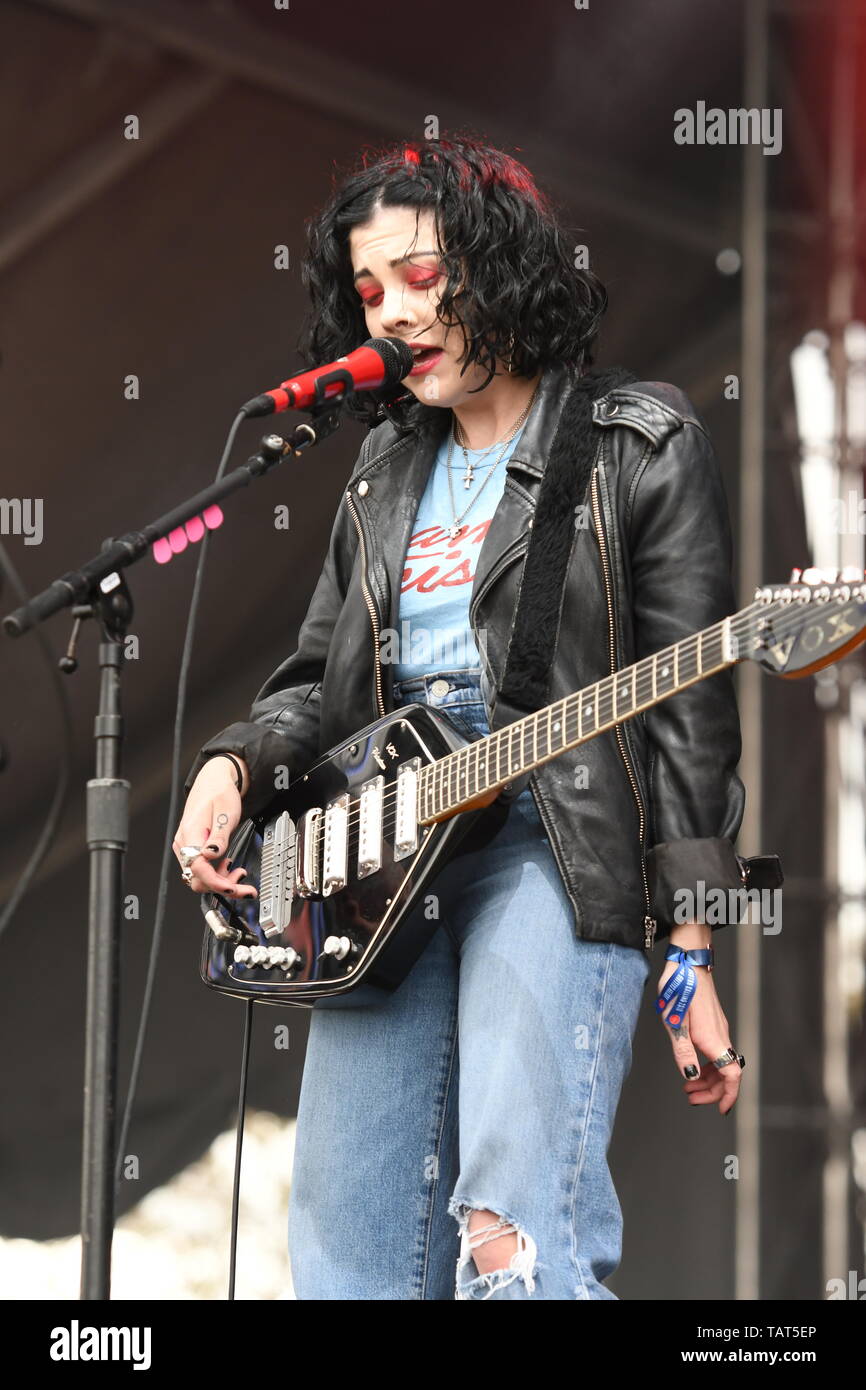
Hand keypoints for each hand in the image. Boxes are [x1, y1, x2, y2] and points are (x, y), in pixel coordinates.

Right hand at [172, 757, 256, 899]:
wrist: (213, 782)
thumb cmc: (220, 794)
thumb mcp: (226, 813)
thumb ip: (219, 838)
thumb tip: (212, 856)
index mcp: (190, 835)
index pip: (198, 869)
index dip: (217, 882)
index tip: (235, 888)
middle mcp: (184, 844)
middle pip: (198, 879)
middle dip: (222, 887)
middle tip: (245, 887)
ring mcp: (186, 847)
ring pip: (199, 877)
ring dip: (220, 881)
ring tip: (239, 874)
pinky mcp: (192, 849)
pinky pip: (201, 869)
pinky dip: (216, 874)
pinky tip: (229, 866)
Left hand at [657, 933, 741, 1116]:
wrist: (688, 960)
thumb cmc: (680, 986)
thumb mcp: (674, 1022)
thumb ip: (682, 1051)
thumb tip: (691, 1075)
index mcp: (712, 1038)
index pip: (731, 1074)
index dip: (728, 1094)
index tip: (721, 1109)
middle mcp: (720, 1034)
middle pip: (726, 1073)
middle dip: (711, 1091)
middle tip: (691, 1097)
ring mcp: (719, 1028)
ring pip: (722, 1062)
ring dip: (708, 1078)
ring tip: (689, 1085)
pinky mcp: (714, 1022)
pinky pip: (717, 1050)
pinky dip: (708, 1064)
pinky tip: (694, 1064)